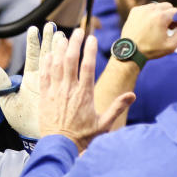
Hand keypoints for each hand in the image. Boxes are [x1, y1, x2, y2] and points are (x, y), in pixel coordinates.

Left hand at [0, 22, 57, 138]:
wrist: (41, 137)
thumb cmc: (24, 121)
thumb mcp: (9, 102)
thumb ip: (2, 84)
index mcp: (32, 80)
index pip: (34, 56)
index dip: (34, 42)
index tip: (34, 29)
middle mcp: (43, 80)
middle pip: (48, 54)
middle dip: (50, 40)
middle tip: (52, 26)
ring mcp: (55, 85)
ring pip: (58, 62)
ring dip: (59, 48)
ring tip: (61, 34)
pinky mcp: (64, 92)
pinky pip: (65, 76)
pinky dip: (65, 64)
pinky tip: (68, 53)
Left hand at [38, 28, 133, 151]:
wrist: (60, 146)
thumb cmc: (82, 137)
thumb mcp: (103, 124)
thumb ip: (117, 107)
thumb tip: (132, 95)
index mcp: (84, 94)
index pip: (88, 66)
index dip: (89, 50)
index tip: (91, 37)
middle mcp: (69, 90)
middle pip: (71, 60)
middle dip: (74, 43)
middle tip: (77, 31)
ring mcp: (55, 92)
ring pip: (56, 65)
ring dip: (59, 49)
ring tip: (62, 37)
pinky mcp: (44, 97)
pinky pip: (44, 76)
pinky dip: (46, 64)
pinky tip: (49, 54)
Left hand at [118, 2, 176, 59]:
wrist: (130, 52)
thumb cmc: (151, 50)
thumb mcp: (171, 46)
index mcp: (161, 17)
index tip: (175, 28)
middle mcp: (151, 10)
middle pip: (168, 6)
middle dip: (170, 15)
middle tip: (167, 27)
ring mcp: (142, 9)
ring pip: (157, 6)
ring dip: (160, 14)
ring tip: (157, 27)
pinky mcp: (135, 11)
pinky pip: (147, 8)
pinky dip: (150, 14)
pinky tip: (147, 25)